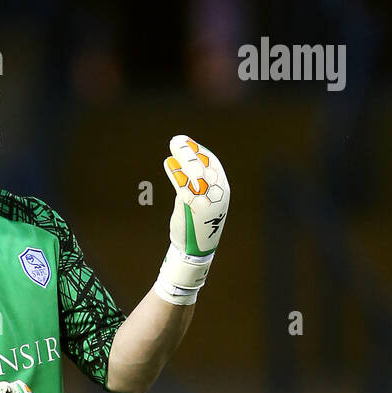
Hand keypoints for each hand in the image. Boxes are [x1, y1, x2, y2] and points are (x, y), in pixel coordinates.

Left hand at [154, 135, 229, 304]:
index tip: (187, 143)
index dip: (199, 151)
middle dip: (190, 151)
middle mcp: (217, 195)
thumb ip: (193, 184)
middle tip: (177, 141)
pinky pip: (184, 186)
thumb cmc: (194, 225)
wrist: (193, 251)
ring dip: (183, 158)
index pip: (212, 164)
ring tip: (172, 148)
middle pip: (203, 165)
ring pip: (194, 173)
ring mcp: (206, 201)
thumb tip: (180, 164)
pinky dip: (176, 174)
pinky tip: (169, 163)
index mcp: (222, 191)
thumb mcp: (199, 202)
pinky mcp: (193, 208)